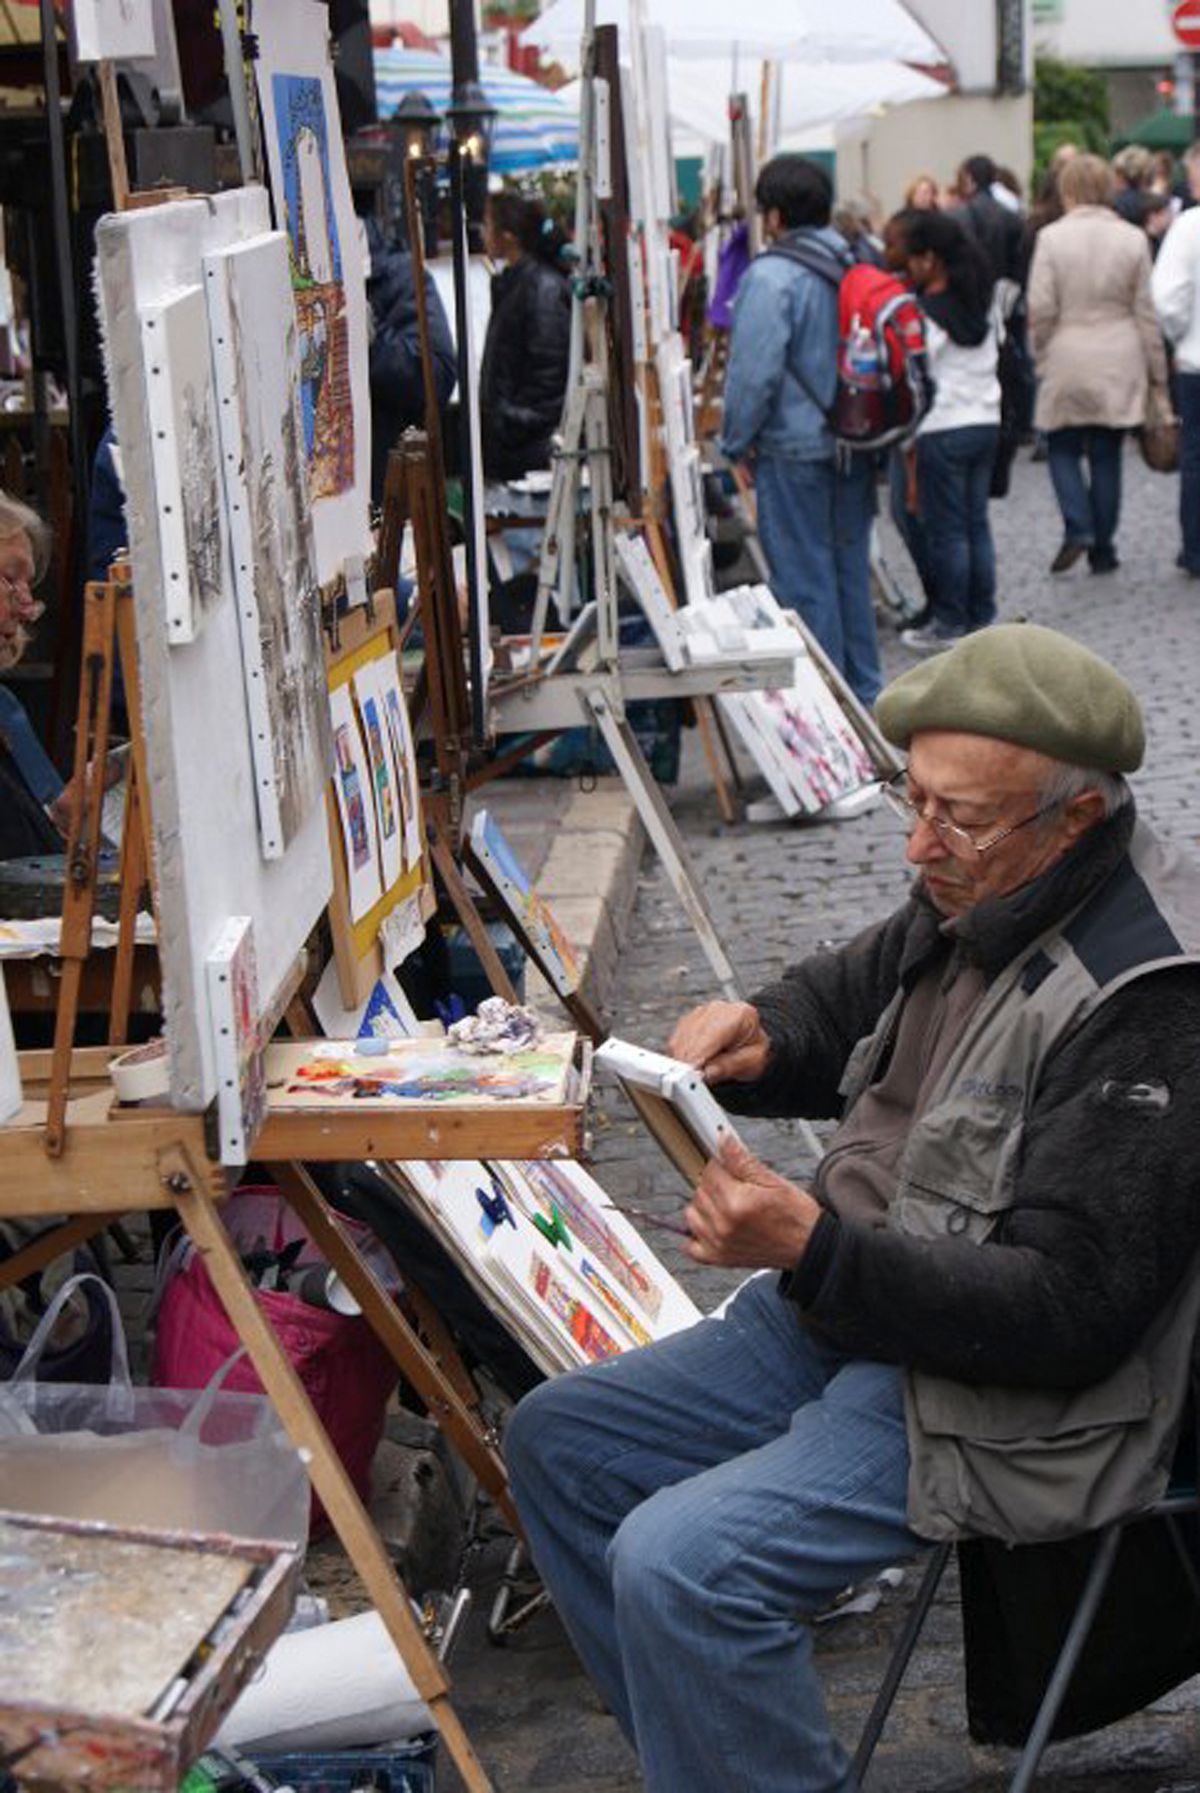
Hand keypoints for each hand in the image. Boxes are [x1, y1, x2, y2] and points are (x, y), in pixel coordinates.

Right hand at [667, 1000, 770, 1084]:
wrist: (750, 1040)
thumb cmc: (753, 1049)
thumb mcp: (753, 1061)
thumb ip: (731, 1065)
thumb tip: (707, 1072)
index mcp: (738, 1015)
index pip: (712, 1035)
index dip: (699, 1056)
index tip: (692, 1075)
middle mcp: (716, 1009)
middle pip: (692, 1036)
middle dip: (689, 1062)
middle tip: (690, 1083)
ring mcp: (699, 1014)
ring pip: (680, 1040)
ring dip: (682, 1061)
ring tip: (695, 1076)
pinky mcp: (687, 1022)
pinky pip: (675, 1042)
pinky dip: (679, 1057)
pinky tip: (691, 1067)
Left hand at [683, 1134, 819, 1268]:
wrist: (809, 1247)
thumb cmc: (797, 1216)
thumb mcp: (774, 1181)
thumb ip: (742, 1160)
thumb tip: (723, 1138)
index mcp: (737, 1203)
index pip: (710, 1170)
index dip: (723, 1164)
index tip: (733, 1167)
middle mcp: (724, 1225)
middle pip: (700, 1190)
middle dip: (715, 1183)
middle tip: (737, 1187)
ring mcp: (719, 1244)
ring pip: (691, 1213)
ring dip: (705, 1206)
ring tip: (728, 1205)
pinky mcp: (718, 1258)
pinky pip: (690, 1244)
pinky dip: (698, 1233)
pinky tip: (714, 1225)